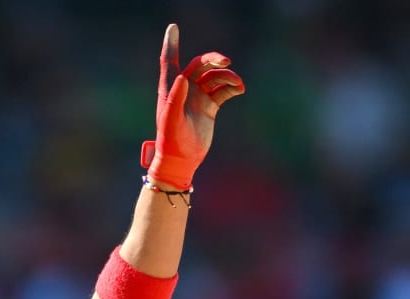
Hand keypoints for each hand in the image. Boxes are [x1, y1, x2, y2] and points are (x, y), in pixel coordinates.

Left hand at [142, 24, 244, 190]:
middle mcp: (184, 89)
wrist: (181, 160)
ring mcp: (198, 97)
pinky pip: (224, 91)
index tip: (173, 26)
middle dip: (214, 59)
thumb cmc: (171, 141)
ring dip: (228, 77)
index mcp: (171, 88)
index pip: (169, 60)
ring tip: (238, 84)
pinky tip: (240, 90)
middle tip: (226, 61)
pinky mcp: (210, 107)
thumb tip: (184, 77)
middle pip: (201, 64)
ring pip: (215, 77)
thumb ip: (176, 98)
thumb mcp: (171, 120)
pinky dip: (232, 87)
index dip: (171, 43)